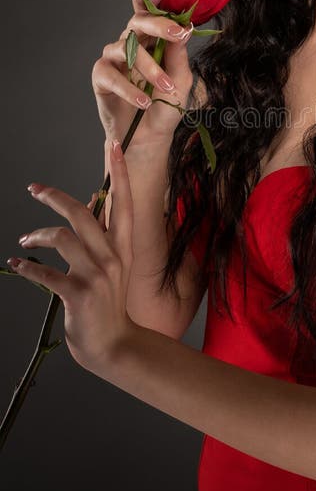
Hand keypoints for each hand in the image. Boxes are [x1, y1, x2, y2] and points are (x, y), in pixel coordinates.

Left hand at [8, 139, 138, 372]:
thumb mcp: (115, 267)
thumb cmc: (110, 304)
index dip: (119, 172)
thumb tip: (93, 201)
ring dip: (36, 235)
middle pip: (81, 212)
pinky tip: (17, 264)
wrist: (116, 345)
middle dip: (54, 196)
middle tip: (34, 189)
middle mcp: (113, 256)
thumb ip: (103, 237)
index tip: (114, 144)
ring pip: (61, 237)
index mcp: (124, 247)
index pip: (123, 202)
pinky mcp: (77, 294)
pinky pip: (45, 273)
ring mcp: (96, 275)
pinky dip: (27, 267)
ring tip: (24, 242)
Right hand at [91, 0, 195, 148]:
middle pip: (137, 21)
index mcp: (151, 37)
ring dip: (149, 69)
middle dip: (158, 24)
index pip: (148, 7)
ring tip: (166, 89)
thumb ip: (179, 54)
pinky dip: (131, 89)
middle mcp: (130, 41)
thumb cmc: (167, 104)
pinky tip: (145, 100)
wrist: (150, 136)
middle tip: (176, 34)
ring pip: (128, 50)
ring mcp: (113, 57)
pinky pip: (113, 76)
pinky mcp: (101, 77)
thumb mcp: (181, 80)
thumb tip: (184, 27)